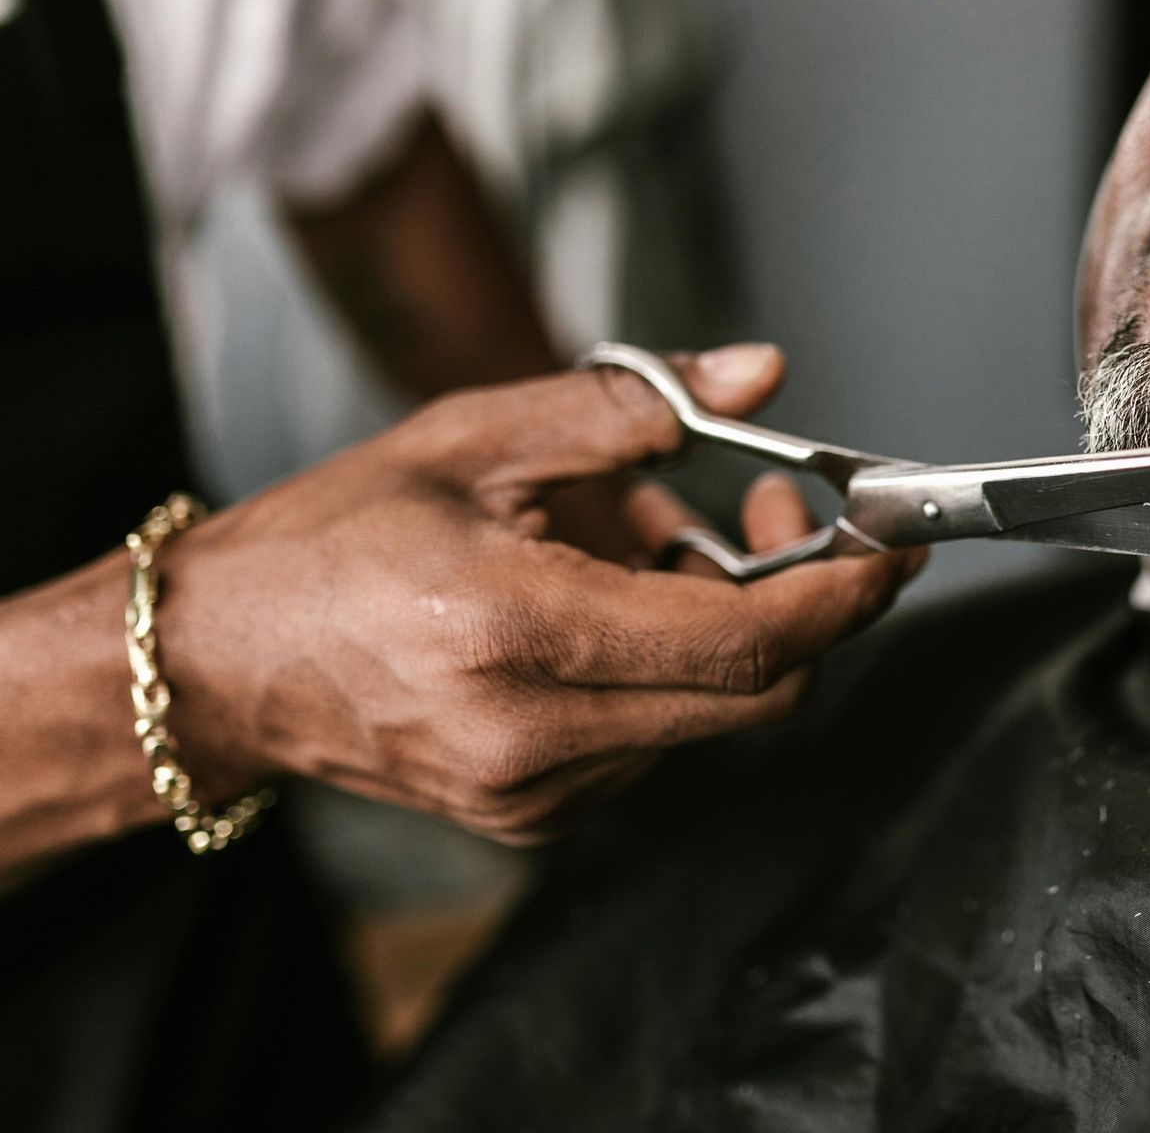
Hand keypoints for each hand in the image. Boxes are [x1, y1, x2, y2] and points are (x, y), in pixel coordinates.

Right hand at [158, 345, 924, 843]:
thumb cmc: (331, 542)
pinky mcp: (533, 818)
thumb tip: (757, 371)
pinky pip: (657, 743)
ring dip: (730, 629)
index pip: (743, 639)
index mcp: (518, 632)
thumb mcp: (475, 436)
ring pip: (712, 719)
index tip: (890, 546)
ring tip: (667, 537)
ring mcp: (537, 795)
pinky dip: (673, 669)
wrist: (220, 662)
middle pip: (755, 694)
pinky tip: (622, 602)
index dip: (840, 593)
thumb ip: (628, 404)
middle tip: (788, 509)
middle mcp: (536, 736)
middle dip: (806, 604)